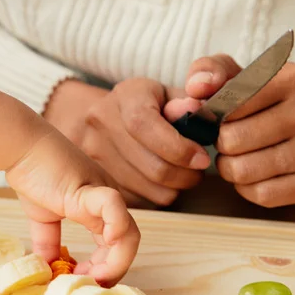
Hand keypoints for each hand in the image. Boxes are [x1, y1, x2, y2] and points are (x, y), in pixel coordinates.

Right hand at [6, 127, 140, 285]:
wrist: (21, 147)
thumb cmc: (34, 174)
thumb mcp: (42, 218)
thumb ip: (48, 243)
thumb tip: (46, 270)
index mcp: (100, 211)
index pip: (116, 247)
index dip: (102, 270)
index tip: (78, 280)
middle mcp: (108, 204)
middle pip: (128, 245)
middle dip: (111, 273)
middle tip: (86, 285)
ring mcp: (102, 195)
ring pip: (129, 234)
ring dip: (114, 263)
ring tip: (90, 276)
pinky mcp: (90, 188)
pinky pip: (115, 209)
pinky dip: (115, 230)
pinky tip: (100, 244)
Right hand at [45, 79, 209, 206]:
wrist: (105, 115)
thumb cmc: (148, 104)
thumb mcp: (170, 94)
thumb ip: (186, 103)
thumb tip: (192, 109)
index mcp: (125, 96)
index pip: (144, 124)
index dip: (177, 147)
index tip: (201, 158)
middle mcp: (102, 121)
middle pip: (150, 165)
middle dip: (185, 175)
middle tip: (198, 170)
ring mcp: (94, 152)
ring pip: (146, 188)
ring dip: (174, 188)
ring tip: (183, 174)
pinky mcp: (95, 177)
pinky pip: (136, 199)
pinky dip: (156, 195)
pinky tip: (162, 181)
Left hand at [175, 54, 294, 206]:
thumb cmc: (276, 102)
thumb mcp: (251, 75)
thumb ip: (215, 70)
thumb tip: (196, 88)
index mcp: (292, 81)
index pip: (227, 105)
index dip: (213, 116)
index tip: (217, 118)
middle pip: (231, 140)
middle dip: (221, 144)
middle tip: (229, 141)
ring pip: (242, 170)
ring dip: (230, 168)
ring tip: (239, 157)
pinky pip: (261, 194)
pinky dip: (248, 188)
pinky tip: (254, 175)